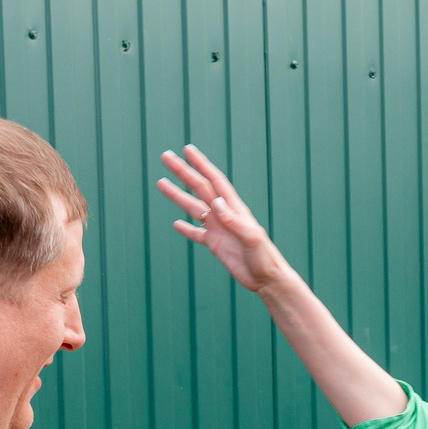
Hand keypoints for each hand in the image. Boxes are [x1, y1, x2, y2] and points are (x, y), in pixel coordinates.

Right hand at [158, 147, 290, 293]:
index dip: (201, 164)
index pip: (214, 180)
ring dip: (177, 195)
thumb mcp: (252, 238)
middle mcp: (223, 214)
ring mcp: (218, 229)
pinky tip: (176, 224)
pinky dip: (186, 229)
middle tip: (165, 156)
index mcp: (233, 208)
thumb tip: (216, 202)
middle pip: (199, 188)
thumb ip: (234, 220)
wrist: (267, 279)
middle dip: (182, 172)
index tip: (187, 150)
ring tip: (160, 183)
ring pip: (193, 208)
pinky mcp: (215, 245)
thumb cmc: (264, 257)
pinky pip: (197, 234)